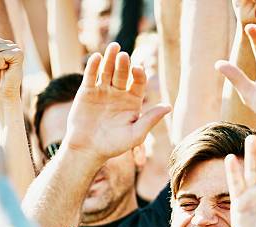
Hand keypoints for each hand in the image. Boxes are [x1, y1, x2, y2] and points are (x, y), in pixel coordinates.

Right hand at [63, 43, 171, 161]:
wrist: (88, 150)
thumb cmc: (114, 145)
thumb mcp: (136, 134)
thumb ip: (151, 120)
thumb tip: (169, 107)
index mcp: (133, 100)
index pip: (139, 82)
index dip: (139, 74)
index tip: (138, 69)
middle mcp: (119, 93)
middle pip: (123, 74)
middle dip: (124, 64)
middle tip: (125, 56)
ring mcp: (103, 90)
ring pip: (107, 70)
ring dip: (110, 58)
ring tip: (114, 47)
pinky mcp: (87, 91)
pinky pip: (91, 75)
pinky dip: (93, 66)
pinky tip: (97, 57)